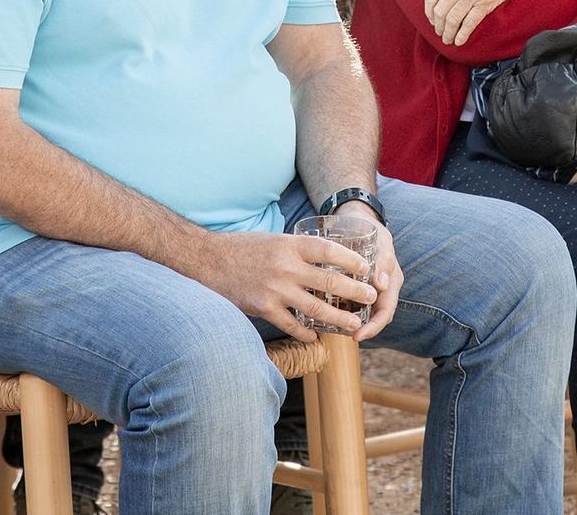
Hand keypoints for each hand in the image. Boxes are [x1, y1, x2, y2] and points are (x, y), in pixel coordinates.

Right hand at [191, 230, 376, 342]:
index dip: (351, 260)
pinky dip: (306, 332)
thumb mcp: (273, 239)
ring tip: (353, 323)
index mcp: (289, 245)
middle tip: (370, 297)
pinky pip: (292, 324)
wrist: (206, 260)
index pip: (329, 250)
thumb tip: (324, 258)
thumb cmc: (241, 247)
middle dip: (354, 291)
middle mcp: (285, 267)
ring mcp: (275, 290)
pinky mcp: (263, 308)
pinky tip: (316, 335)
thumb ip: (296, 249)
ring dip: (337, 318)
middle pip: (328, 281)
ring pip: (315, 308)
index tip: (367, 268)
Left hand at [332, 203, 402, 343]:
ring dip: (354, 322)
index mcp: (392, 278)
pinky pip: (352, 301)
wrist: (355, 216)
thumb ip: (383, 259)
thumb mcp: (379, 239)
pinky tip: (330, 314)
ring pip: (364, 310)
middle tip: (347, 337)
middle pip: (376, 315)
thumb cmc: (368, 227)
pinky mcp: (355, 282)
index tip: (358, 335)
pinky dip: (345, 309)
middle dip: (364, 329)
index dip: (375, 326)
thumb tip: (382, 285)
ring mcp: (369, 285)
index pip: (387, 310)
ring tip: (337, 329)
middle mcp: (382, 285)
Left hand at [414, 0, 556, 45]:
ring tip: (448, 39)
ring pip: (453, 19)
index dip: (428, 12)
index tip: (431, 19)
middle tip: (439, 32)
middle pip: (440, 11)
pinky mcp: (487, 3)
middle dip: (438, 26)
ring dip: (448, 33)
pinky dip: (462, 34)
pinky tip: (459, 41)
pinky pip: (470, 23)